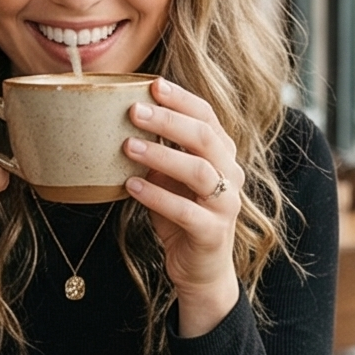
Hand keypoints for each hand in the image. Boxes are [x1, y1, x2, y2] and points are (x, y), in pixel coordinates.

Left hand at [123, 77, 242, 336]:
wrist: (201, 270)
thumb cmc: (182, 215)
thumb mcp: (168, 178)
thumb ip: (158, 152)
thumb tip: (124, 122)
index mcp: (222, 154)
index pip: (207, 116)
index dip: (181, 98)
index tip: (152, 84)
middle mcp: (231, 174)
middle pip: (205, 137)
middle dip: (168, 120)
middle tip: (134, 111)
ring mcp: (226, 204)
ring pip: (198, 171)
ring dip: (161, 155)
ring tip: (128, 146)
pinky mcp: (213, 233)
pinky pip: (185, 210)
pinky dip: (157, 195)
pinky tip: (132, 186)